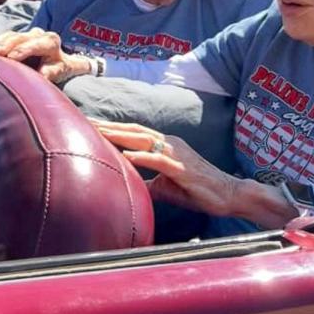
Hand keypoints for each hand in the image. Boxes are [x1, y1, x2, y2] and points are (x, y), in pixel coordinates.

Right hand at [0, 29, 92, 82]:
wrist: (59, 59)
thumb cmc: (58, 68)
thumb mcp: (58, 71)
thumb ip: (50, 72)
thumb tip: (40, 76)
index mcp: (51, 41)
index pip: (35, 45)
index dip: (22, 51)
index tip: (10, 57)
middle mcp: (39, 34)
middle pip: (19, 39)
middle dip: (5, 45)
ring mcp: (27, 33)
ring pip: (10, 36)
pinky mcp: (18, 35)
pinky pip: (4, 37)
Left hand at [92, 119, 240, 216]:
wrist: (230, 194)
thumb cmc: (197, 190)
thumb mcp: (165, 187)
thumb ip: (146, 182)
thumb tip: (126, 186)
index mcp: (164, 145)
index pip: (132, 133)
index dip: (110, 128)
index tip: (88, 124)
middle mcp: (169, 143)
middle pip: (133, 131)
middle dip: (108, 126)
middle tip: (84, 119)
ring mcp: (177, 154)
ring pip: (144, 140)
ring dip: (120, 135)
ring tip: (98, 131)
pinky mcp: (184, 168)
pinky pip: (161, 160)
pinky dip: (144, 157)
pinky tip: (128, 155)